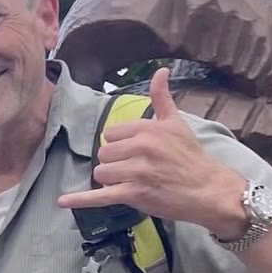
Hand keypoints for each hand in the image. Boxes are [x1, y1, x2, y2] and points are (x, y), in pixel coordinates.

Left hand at [57, 69, 245, 233]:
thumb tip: (161, 71)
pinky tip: (62, 201)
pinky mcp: (135, 194)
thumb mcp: (176, 122)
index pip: (110, 134)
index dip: (120, 145)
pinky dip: (80, 199)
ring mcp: (137, 172)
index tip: (135, 152)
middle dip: (115, 162)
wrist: (209, 189)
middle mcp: (141, 148)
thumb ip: (162, 97)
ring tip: (133, 182)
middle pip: (103, 153)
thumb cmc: (191, 156)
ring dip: (112, 180)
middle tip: (136, 169)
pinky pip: (100, 196)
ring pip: (102, 173)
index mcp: (147, 129)